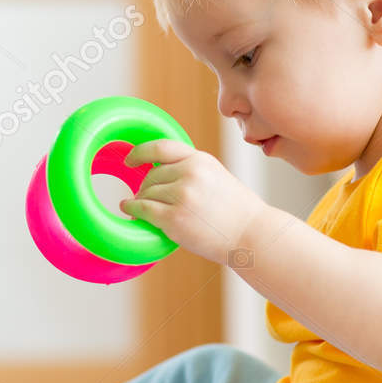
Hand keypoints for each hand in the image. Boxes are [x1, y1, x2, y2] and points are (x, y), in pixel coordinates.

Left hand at [120, 139, 265, 267]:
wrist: (252, 234)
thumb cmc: (236, 211)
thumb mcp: (216, 177)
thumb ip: (191, 171)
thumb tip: (158, 172)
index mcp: (200, 160)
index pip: (161, 147)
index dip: (140, 153)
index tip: (130, 160)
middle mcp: (190, 173)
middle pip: (151, 175)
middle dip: (146, 188)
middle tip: (147, 199)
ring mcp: (182, 195)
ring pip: (146, 192)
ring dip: (141, 201)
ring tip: (142, 210)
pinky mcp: (174, 217)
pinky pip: (143, 209)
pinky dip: (132, 209)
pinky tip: (129, 210)